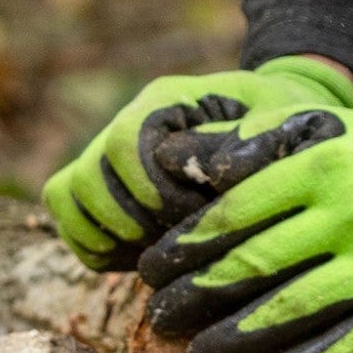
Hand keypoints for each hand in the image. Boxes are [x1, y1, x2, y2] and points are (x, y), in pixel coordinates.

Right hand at [42, 56, 352, 269]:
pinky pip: (70, 219)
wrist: (272, 122)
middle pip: (89, 177)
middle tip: (181, 238)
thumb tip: (210, 182)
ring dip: (114, 236)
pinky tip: (147, 254)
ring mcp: (108, 153)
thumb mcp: (281, 128)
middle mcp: (128, 119)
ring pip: (70, 198)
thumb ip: (246, 149)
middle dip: (135, 222)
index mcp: (166, 98)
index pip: (125, 142)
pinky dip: (99, 247)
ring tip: (164, 248)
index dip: (154, 190)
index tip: (195, 215)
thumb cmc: (283, 124)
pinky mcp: (103, 185)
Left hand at [138, 97, 352, 352]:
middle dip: (195, 296)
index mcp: (324, 164)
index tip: (150, 269)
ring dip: (233, 341)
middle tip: (159, 318)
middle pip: (255, 265)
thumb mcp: (318, 128)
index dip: (184, 245)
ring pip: (289, 312)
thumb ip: (255, 139)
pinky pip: (342, 348)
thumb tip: (188, 164)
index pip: (237, 211)